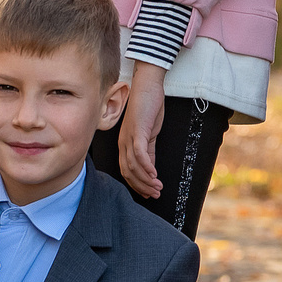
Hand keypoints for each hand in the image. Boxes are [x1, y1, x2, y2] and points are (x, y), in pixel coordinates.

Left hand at [117, 65, 167, 198]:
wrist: (147, 87)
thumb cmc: (148, 107)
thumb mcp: (149, 133)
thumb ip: (149, 149)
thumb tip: (152, 167)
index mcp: (125, 144)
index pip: (127, 171)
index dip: (137, 184)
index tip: (148, 193)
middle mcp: (123, 143)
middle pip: (128, 172)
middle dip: (142, 186)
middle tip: (155, 195)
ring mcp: (129, 137)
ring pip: (134, 165)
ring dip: (146, 179)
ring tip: (158, 187)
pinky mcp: (138, 131)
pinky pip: (140, 153)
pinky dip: (146, 166)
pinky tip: (154, 174)